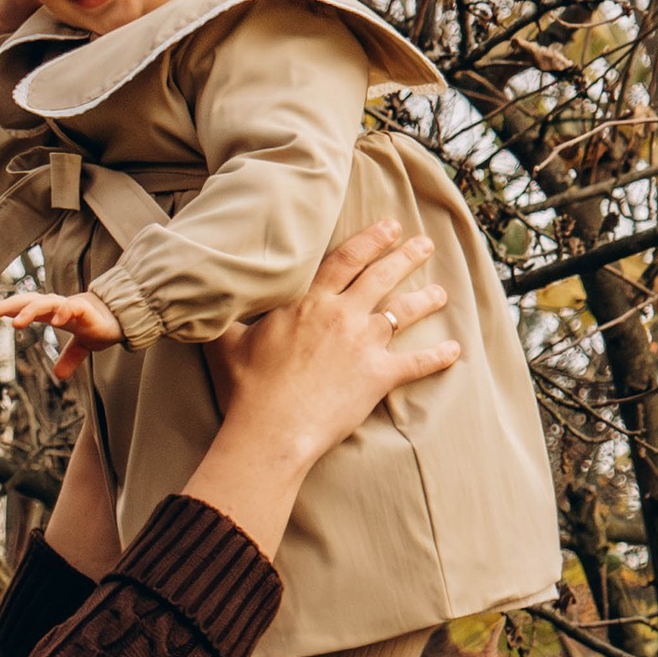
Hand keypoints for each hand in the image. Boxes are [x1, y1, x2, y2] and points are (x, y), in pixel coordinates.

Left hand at [0, 287, 124, 381]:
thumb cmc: (100, 326)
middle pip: (28, 301)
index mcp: (52, 312)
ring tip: (16, 324)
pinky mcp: (87, 310)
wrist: (125, 318)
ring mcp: (71, 306)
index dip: (5, 308)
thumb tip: (58, 375)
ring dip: (30, 311)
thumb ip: (69, 358)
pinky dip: (64, 312)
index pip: (24, 306)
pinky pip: (73, 308)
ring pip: (46, 303)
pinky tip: (55, 322)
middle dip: (7, 305)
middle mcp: (58, 306)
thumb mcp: (82, 346)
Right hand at [188, 224, 462, 561]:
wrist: (270, 430)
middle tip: (422, 243)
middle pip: (381, 275)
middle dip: (405, 255)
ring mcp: (363, 344)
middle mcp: (341, 314)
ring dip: (424, 299)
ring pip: (403, 312)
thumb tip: (202, 297)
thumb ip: (223, 315)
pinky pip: (416, 363)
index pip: (345, 258)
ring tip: (440, 292)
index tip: (388, 226)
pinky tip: (455, 351)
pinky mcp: (378, 377)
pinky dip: (437, 357)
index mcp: (307, 301)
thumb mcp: (225, 342)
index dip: (370, 239)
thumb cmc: (245, 388)